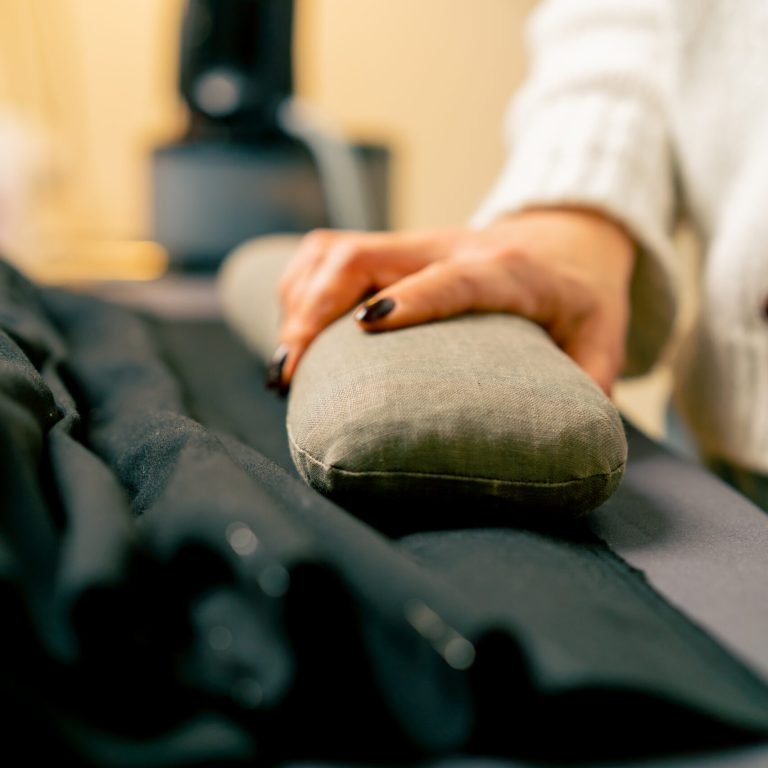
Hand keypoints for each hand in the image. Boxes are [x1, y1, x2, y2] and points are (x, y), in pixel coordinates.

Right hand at [270, 207, 634, 395]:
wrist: (569, 233)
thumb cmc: (583, 289)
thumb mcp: (604, 332)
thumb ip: (592, 377)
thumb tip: (569, 441)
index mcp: (507, 270)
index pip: (453, 276)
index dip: (412, 297)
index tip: (366, 326)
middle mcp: (450, 247)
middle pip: (363, 254)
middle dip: (314, 308)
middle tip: (288, 371)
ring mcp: (417, 244)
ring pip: (336, 249)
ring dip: (298, 298)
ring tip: (285, 361)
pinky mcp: (396, 249)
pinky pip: (330, 252)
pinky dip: (300, 286)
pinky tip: (295, 329)